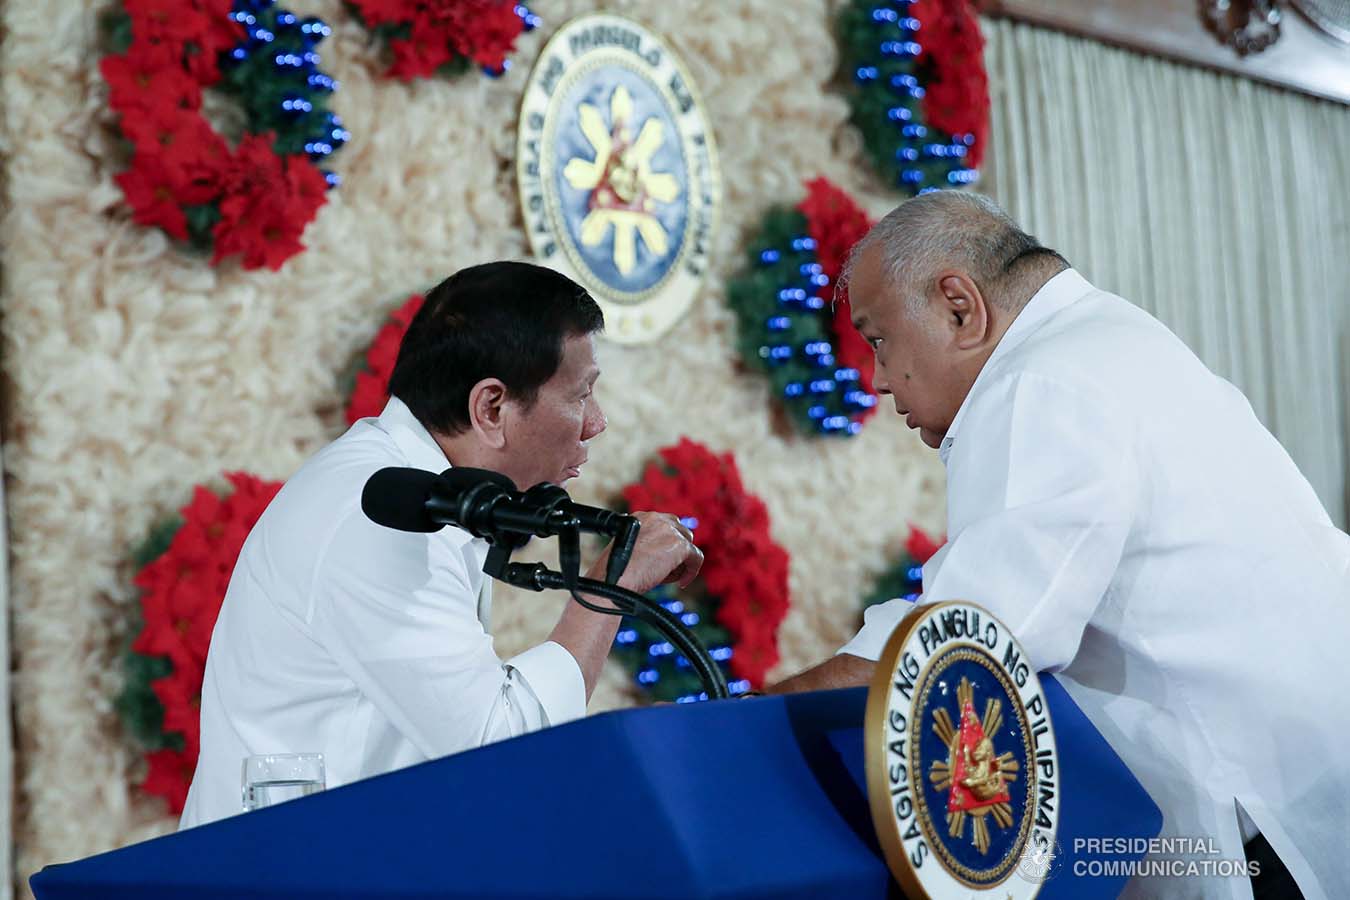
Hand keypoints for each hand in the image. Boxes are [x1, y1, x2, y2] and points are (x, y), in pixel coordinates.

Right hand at [585, 511, 702, 593]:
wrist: (614, 579)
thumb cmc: (613, 572)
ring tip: (665, 577)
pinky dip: (691, 571)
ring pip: (687, 545)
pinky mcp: (680, 545)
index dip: (665, 542)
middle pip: (679, 531)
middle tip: (666, 569)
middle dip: (675, 551)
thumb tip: (657, 556)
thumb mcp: (624, 550)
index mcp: (639, 517)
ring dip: (680, 562)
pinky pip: (696, 557)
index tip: (661, 557)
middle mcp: (655, 518)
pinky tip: (682, 583)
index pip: (663, 524)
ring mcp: (669, 530)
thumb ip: (642, 545)